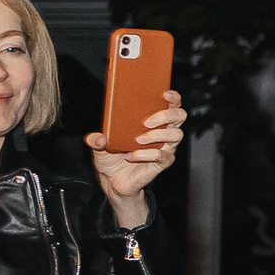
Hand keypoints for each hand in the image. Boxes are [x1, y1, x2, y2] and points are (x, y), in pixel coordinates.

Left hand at [87, 89, 184, 210]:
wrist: (114, 180)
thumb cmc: (111, 157)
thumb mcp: (99, 145)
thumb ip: (95, 139)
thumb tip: (97, 137)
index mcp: (153, 122)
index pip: (171, 105)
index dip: (173, 98)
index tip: (164, 94)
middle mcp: (163, 132)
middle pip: (179, 116)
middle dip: (166, 115)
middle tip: (147, 121)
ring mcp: (165, 148)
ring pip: (176, 135)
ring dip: (157, 135)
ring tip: (138, 140)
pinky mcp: (162, 163)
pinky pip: (161, 156)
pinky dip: (145, 155)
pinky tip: (130, 156)